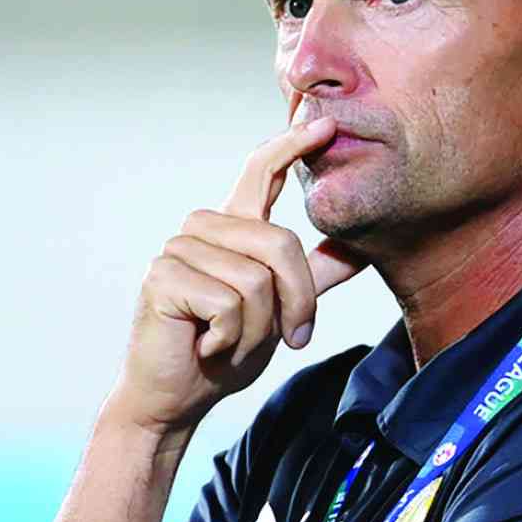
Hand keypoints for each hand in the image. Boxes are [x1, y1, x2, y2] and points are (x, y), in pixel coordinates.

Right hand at [111, 116, 368, 432]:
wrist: (177, 398)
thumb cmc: (224, 350)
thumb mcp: (280, 311)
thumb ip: (312, 277)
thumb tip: (359, 250)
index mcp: (233, 229)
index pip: (261, 172)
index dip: (291, 145)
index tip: (322, 124)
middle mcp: (204, 229)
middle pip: (281, 242)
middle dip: (296, 301)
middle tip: (286, 338)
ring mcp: (179, 249)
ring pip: (256, 280)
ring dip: (256, 329)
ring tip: (228, 340)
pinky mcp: (162, 277)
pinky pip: (228, 304)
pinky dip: (229, 338)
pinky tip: (206, 345)